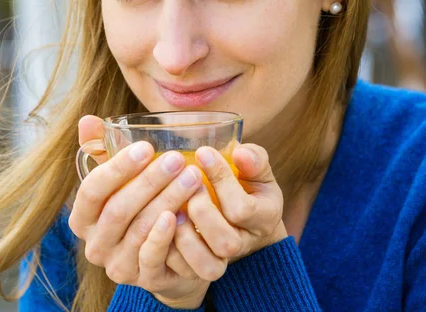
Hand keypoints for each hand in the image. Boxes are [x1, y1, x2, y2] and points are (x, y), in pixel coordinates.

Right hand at [70, 116, 225, 307]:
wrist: (162, 257)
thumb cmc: (137, 207)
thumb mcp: (119, 180)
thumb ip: (102, 150)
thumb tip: (88, 119)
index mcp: (83, 218)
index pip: (91, 190)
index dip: (117, 168)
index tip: (146, 146)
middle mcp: (95, 245)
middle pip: (118, 210)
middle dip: (149, 182)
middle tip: (177, 159)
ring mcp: (118, 266)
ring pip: (140, 230)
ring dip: (167, 200)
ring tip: (192, 177)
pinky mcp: (144, 279)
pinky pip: (153, 256)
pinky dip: (166, 234)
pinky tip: (183, 213)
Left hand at [180, 144, 287, 262]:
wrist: (243, 223)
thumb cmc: (247, 188)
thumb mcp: (256, 172)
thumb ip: (254, 160)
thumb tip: (240, 153)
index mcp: (264, 217)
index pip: (243, 208)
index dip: (221, 179)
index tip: (203, 152)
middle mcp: (245, 243)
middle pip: (226, 242)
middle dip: (202, 211)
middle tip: (188, 185)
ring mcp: (223, 260)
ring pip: (207, 265)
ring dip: (185, 236)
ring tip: (172, 209)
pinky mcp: (201, 268)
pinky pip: (185, 271)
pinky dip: (170, 250)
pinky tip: (161, 224)